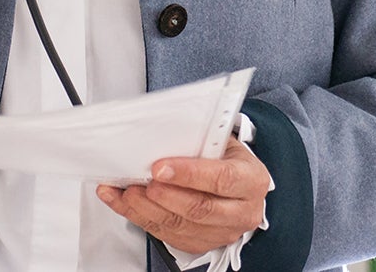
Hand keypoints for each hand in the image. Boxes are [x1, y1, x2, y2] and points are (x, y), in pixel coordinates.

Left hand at [97, 137, 270, 254]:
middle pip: (200, 209)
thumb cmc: (229, 159)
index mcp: (250, 180)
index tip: (159, 167)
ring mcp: (223, 232)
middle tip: (139, 183)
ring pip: (181, 227)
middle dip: (164, 196)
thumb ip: (201, 140)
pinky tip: (125, 204)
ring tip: (126, 193)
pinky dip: (143, 219)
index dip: (188, 174)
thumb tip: (163, 131)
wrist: (241, 184)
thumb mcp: (225, 141)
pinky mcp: (203, 244)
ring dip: (147, 210)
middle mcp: (241, 211)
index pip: (220, 178)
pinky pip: (169, 236)